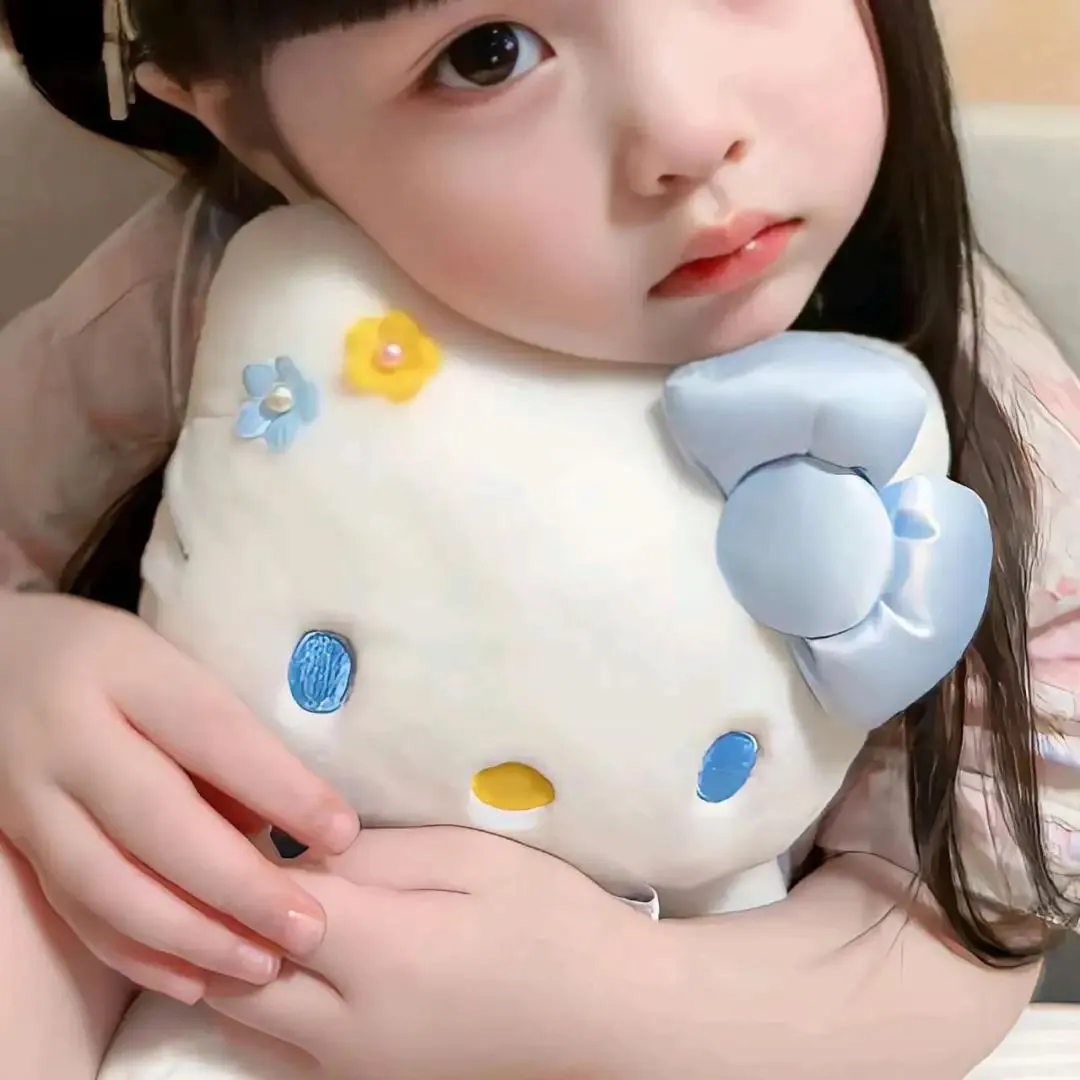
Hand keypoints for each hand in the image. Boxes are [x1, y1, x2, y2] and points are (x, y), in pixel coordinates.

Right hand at [0, 591, 359, 1003]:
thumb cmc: (112, 660)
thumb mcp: (170, 666)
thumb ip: (220, 738)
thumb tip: (282, 828)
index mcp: (123, 668)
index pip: (212, 732)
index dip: (280, 788)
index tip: (342, 834)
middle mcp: (66, 733)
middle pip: (157, 822)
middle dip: (240, 886)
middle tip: (308, 928)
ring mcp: (27, 795)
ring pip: (108, 884)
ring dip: (193, 937)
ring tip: (263, 964)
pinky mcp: (14, 842)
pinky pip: (73, 912)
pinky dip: (137, 954)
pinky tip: (195, 977)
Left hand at [204, 827, 661, 1079]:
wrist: (608, 1020)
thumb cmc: (550, 922)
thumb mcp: (474, 860)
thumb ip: (378, 851)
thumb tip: (300, 848)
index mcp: (378, 954)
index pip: (265, 900)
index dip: (239, 853)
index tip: (235, 810)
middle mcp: (346, 1027)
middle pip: (232, 972)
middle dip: (219, 912)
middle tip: (232, 854)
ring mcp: (352, 1070)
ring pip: (243, 1020)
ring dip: (231, 960)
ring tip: (249, 900)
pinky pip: (279, 1047)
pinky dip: (262, 1002)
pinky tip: (287, 956)